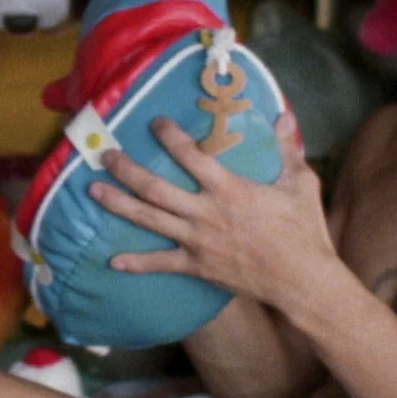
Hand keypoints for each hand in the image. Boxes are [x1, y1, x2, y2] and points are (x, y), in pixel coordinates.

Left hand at [87, 114, 335, 309]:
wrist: (302, 280)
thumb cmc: (303, 230)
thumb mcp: (301, 184)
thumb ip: (287, 150)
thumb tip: (284, 116)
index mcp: (229, 189)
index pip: (191, 156)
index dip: (170, 137)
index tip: (154, 122)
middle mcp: (205, 213)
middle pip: (155, 188)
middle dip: (126, 170)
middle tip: (105, 155)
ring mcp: (197, 241)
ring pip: (149, 220)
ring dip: (118, 205)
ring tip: (93, 190)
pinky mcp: (197, 266)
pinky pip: (161, 264)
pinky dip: (136, 263)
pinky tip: (112, 262)